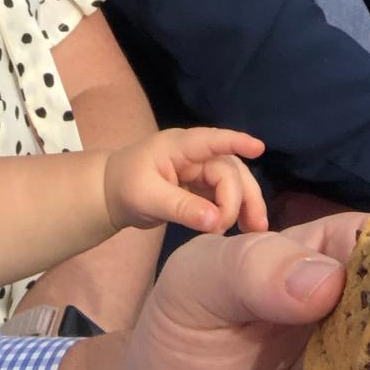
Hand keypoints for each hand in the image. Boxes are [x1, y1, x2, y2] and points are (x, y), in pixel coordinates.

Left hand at [105, 128, 268, 236]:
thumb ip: (181, 208)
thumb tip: (215, 221)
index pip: (211, 140)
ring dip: (245, 203)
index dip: (235, 141)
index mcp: (178, 147)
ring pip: (232, 182)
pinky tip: (243, 228)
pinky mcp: (201, 186)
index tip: (259, 147)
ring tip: (254, 229)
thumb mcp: (148, 199)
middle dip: (241, 196)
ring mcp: (199, 170)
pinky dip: (235, 210)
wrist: (111, 195)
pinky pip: (225, 195)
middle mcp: (194, 155)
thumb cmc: (125, 188)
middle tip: (245, 227)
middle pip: (229, 169)